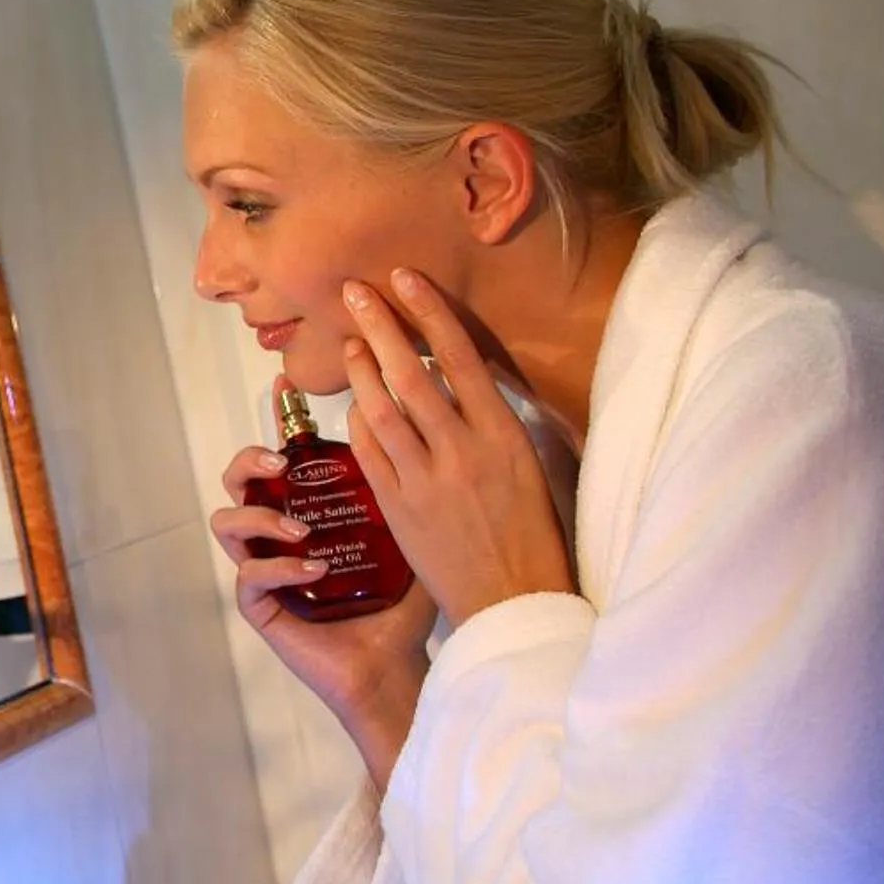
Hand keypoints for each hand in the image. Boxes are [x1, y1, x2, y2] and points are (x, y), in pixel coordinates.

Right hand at [212, 421, 437, 792]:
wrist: (398, 667)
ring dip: (260, 518)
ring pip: (227, 524)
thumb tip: (432, 435)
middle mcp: (279, 536)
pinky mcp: (262, 608)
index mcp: (309, 511)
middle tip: (280, 465)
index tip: (283, 386)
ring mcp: (265, 570)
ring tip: (301, 528)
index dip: (277, 422)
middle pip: (237, 483)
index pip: (284, 460)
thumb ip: (410, 494)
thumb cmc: (405, 606)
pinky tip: (315, 570)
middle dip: (248, 464)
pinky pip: (250, 578)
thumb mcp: (409, 538)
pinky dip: (281, 568)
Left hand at [341, 270, 573, 627]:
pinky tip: (351, 404)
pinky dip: (357, 424)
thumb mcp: (531, 470)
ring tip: (349, 340)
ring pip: (382, 411)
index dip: (430, 313)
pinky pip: (369, 454)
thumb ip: (497, 425)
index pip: (460, 358)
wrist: (515, 604)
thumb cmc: (534, 538)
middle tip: (355, 291)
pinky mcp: (398, 509)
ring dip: (361, 371)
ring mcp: (425, 480)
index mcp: (504, 436)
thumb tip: (470, 382)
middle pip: (411, 375)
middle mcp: (462, 452)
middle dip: (381, 327)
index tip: (405, 279)